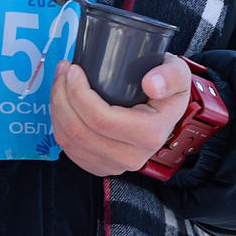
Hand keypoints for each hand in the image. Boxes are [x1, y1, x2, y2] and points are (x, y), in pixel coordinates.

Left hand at [51, 53, 195, 176]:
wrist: (166, 109)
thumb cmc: (168, 87)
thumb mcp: (178, 72)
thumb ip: (171, 76)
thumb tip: (151, 84)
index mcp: (150, 134)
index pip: (101, 119)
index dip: (78, 93)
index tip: (73, 69)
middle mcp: (132, 157)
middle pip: (80, 131)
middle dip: (62, 96)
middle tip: (63, 70)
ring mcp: (114, 165)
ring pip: (70, 141)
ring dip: (57, 108)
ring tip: (59, 81)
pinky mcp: (100, 166)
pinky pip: (68, 149)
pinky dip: (58, 123)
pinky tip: (62, 102)